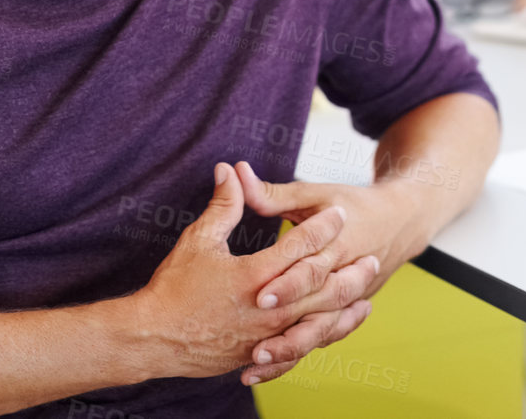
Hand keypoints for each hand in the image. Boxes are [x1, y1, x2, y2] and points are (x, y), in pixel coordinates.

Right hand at [134, 162, 375, 383]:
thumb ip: (224, 205)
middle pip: (323, 286)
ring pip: (321, 319)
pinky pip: (305, 345)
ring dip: (347, 303)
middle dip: (350, 269)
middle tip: (371, 254)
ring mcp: (268, 336)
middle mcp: (269, 308)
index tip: (338, 212)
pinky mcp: (262, 354)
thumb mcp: (199, 240)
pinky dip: (329, 333)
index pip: (302, 246)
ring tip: (366, 290)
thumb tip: (230, 170)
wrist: (154, 339)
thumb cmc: (174, 288)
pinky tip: (338, 323)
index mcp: (256, 275)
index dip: (323, 226)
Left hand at [232, 162, 418, 383]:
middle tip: (253, 341)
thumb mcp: (313, 193)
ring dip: (290, 348)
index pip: (312, 269)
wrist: (401, 222)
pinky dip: (297, 353)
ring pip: (321, 330)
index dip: (287, 284)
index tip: (259, 295)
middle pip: (316, 307)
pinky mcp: (347, 312)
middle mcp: (346, 276)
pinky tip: (268, 367)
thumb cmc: (352, 204)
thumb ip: (272, 192)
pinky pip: (323, 338)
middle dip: (285, 325)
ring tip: (256, 360)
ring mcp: (350, 298)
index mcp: (339, 244)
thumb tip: (233, 173)